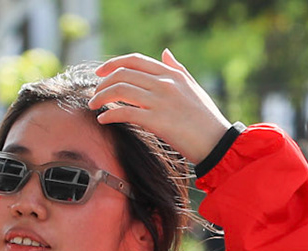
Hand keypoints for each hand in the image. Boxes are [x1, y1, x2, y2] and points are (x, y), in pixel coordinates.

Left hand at [91, 51, 232, 166]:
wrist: (215, 140)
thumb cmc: (203, 115)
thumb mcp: (192, 85)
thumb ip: (176, 68)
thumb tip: (164, 52)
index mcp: (171, 74)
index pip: (135, 60)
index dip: (113, 64)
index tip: (99, 73)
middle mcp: (164, 83)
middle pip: (123, 74)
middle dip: (102, 83)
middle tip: (94, 94)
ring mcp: (160, 101)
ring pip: (120, 91)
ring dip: (100, 98)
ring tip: (93, 106)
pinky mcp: (157, 121)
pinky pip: (125, 113)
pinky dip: (109, 115)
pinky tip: (102, 120)